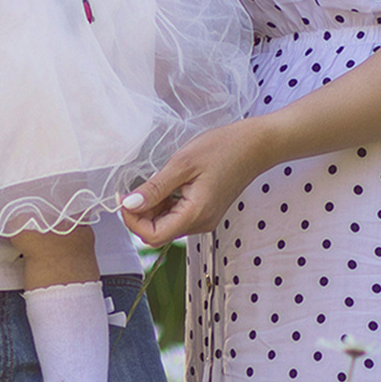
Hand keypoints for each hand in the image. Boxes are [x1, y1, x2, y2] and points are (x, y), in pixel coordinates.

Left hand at [121, 119, 277, 245]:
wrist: (256, 145)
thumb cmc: (223, 148)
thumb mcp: (182, 164)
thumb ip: (155, 188)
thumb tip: (129, 204)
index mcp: (195, 215)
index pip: (152, 235)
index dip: (132, 220)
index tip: (124, 197)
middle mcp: (201, 224)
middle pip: (158, 233)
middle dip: (140, 214)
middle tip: (134, 187)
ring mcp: (204, 220)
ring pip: (166, 225)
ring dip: (152, 208)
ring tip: (153, 182)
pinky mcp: (205, 212)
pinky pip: (177, 216)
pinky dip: (165, 204)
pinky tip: (167, 184)